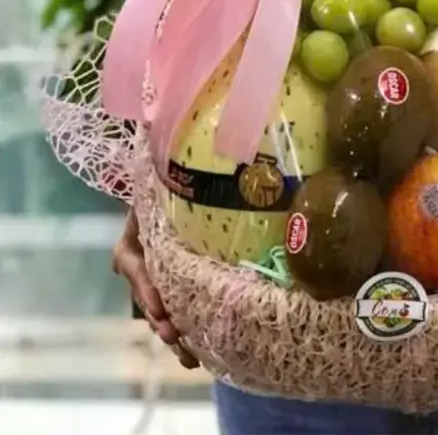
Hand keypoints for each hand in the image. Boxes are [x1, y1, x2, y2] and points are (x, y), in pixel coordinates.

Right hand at [113, 208, 198, 368]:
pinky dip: (186, 332)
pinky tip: (200, 353)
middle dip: (161, 322)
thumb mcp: (158, 196)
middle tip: (174, 337)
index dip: (146, 290)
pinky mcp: (171, 291)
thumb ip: (162, 199)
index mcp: (129, 249)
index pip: (135, 270)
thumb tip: (173, 188)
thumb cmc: (164, 195)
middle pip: (148, 300)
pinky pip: (175, 313)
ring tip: (189, 358)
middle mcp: (137, 271)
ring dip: (173, 335)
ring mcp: (153, 284)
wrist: (169, 199)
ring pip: (160, 314)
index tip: (160, 308)